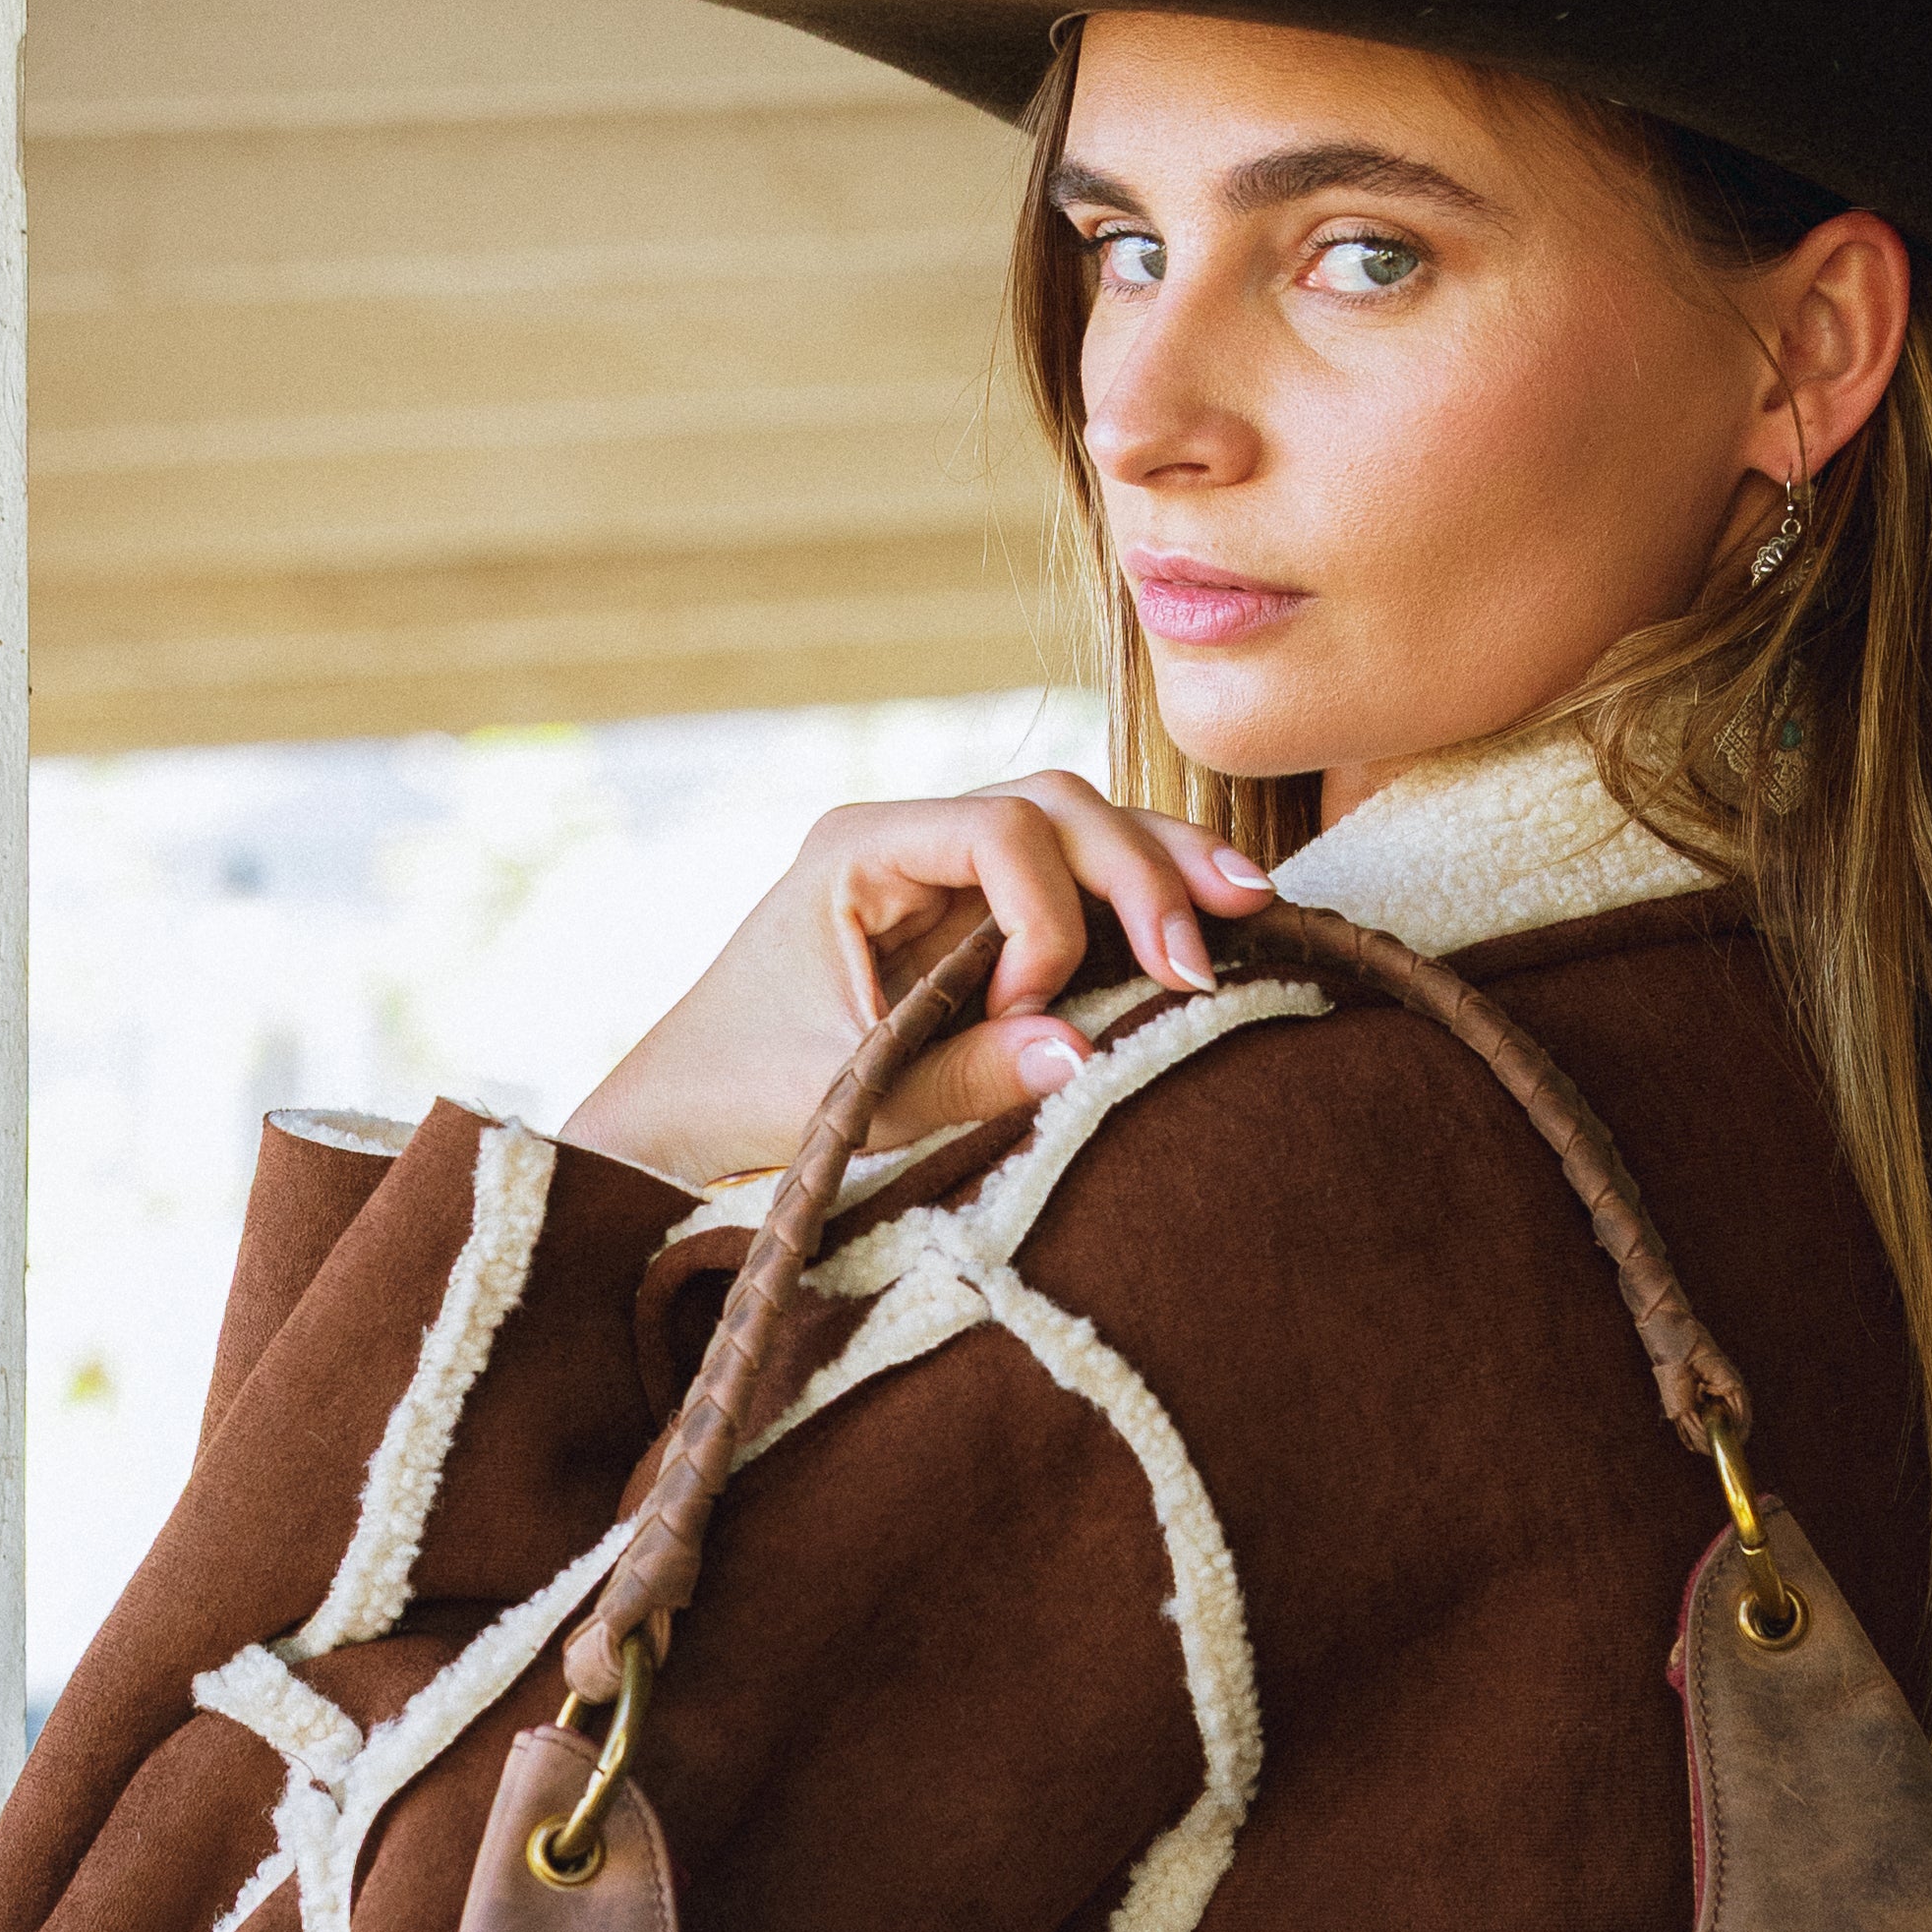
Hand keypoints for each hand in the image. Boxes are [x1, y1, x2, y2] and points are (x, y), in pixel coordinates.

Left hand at [560, 777, 1273, 1190]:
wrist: (679, 1123)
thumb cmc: (738, 1101)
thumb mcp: (845, 1101)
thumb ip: (962, 1076)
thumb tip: (1086, 1052)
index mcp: (858, 851)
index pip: (997, 832)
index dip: (1045, 916)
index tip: (1032, 1014)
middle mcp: (911, 842)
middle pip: (1057, 807)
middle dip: (1142, 871)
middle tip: (1203, 955)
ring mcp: (949, 876)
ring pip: (1082, 831)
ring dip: (1164, 868)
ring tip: (1251, 907)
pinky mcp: (980, 924)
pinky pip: (1076, 889)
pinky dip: (1142, 905)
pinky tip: (1212, 924)